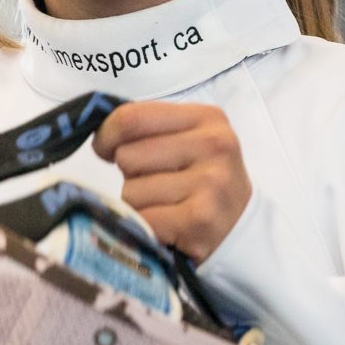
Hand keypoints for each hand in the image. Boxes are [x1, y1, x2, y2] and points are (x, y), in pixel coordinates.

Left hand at [94, 101, 251, 260]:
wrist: (243, 227)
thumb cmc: (203, 180)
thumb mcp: (189, 139)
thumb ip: (149, 129)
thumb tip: (101, 139)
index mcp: (207, 117)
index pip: (133, 117)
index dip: (107, 134)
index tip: (105, 148)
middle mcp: (213, 145)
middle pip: (128, 156)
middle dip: (130, 175)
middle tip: (158, 185)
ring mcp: (210, 182)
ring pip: (131, 191)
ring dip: (139, 204)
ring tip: (167, 206)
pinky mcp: (200, 219)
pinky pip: (142, 219)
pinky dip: (145, 226)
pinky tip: (168, 226)